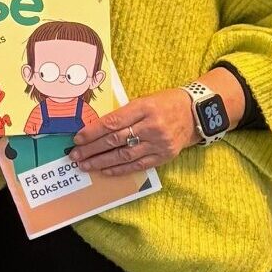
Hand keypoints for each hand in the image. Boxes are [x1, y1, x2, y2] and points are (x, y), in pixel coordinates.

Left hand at [70, 87, 198, 174]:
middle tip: (75, 155)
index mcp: (144, 108)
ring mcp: (158, 143)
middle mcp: (151, 126)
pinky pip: (138, 165)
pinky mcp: (164, 156)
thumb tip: (95, 129)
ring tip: (85, 165)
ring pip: (124, 155)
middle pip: (115, 140)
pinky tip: (105, 171)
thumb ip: (123, 114)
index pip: (113, 122)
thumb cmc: (165, 103)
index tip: (77, 139)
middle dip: (92, 149)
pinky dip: (120, 169)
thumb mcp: (144, 100)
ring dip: (101, 162)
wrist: (195, 113)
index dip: (92, 132)